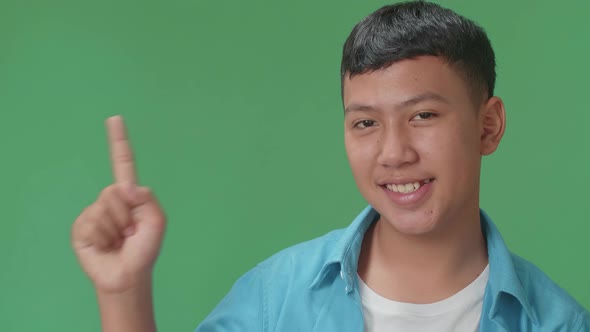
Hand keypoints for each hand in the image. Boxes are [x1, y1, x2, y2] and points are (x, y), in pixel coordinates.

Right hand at [71, 116, 165, 293]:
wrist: (127, 275)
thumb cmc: (144, 249)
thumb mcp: (157, 222)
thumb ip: (147, 199)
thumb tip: (124, 187)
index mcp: (130, 195)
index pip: (123, 162)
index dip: (119, 141)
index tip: (115, 118)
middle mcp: (110, 199)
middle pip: (114, 191)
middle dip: (126, 215)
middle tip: (130, 233)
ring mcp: (94, 212)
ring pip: (104, 209)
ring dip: (116, 229)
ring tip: (119, 241)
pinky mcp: (81, 228)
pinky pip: (91, 224)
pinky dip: (102, 237)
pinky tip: (106, 245)